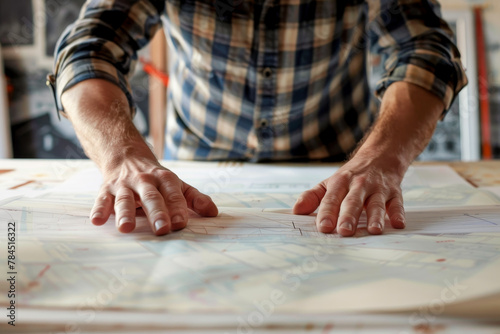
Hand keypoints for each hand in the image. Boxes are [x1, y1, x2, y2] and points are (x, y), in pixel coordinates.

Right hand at [90, 158, 217, 235]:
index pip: (173, 194)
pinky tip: (97, 221)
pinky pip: (102, 200)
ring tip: (126, 228)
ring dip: (125, 213)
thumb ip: (195, 198)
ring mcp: (125, 185)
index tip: (181, 223)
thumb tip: (214, 213)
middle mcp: (145, 181)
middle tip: (162, 229)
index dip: (178, 208)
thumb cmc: (156, 178)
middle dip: (157, 213)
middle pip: (151, 197)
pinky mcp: (106, 190)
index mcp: (165, 179)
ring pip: (125, 199)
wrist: (125, 154)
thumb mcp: (177, 184)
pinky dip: (99, 210)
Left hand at [293, 155, 405, 236]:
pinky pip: (397, 203)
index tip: (323, 227)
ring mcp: (377, 188)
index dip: (326, 213)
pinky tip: (397, 224)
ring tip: (373, 230)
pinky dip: (398, 213)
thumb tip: (296, 211)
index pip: (331, 199)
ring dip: (375, 216)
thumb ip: (312, 197)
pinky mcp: (394, 192)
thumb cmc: (352, 175)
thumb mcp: (329, 183)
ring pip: (376, 203)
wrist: (380, 155)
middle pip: (352, 201)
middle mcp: (358, 185)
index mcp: (339, 183)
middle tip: (344, 231)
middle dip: (348, 216)